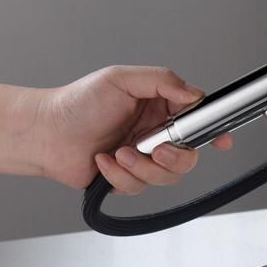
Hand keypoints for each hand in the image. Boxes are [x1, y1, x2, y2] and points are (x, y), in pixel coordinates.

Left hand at [38, 65, 231, 191]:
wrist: (45, 134)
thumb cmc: (77, 103)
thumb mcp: (121, 79)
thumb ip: (162, 81)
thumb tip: (193, 94)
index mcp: (158, 107)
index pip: (195, 119)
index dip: (211, 131)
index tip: (221, 139)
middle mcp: (154, 134)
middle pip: (188, 155)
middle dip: (174, 157)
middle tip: (156, 150)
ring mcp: (141, 158)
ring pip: (166, 175)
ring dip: (141, 167)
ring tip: (118, 153)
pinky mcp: (126, 178)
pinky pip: (139, 187)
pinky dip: (119, 175)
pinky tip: (102, 162)